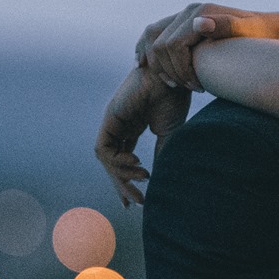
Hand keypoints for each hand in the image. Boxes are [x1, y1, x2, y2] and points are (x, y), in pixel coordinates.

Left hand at [95, 66, 189, 205]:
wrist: (174, 75)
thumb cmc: (174, 97)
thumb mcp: (169, 134)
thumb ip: (161, 155)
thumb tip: (160, 180)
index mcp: (132, 124)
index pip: (122, 157)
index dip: (127, 179)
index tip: (139, 200)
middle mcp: (119, 123)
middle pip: (112, 161)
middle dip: (122, 184)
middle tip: (137, 202)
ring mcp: (112, 120)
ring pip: (106, 158)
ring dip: (121, 176)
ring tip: (142, 181)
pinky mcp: (109, 118)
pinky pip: (104, 150)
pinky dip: (118, 163)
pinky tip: (137, 165)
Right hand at [137, 3, 277, 91]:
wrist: (266, 28)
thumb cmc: (259, 36)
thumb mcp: (247, 32)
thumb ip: (226, 26)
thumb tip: (200, 24)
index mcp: (200, 12)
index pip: (173, 45)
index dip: (181, 70)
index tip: (198, 87)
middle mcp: (189, 12)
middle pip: (161, 46)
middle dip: (173, 71)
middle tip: (193, 88)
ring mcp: (185, 17)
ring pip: (156, 44)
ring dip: (165, 68)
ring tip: (185, 85)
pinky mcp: (184, 25)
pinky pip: (159, 40)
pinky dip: (157, 58)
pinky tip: (165, 73)